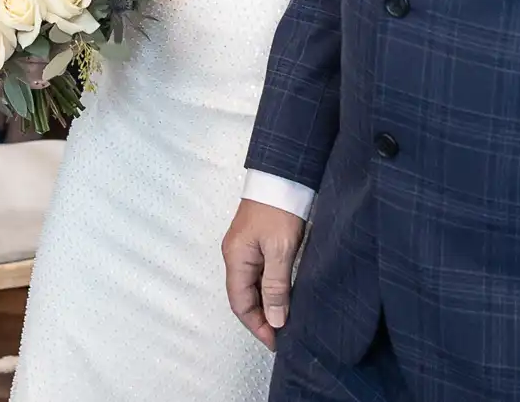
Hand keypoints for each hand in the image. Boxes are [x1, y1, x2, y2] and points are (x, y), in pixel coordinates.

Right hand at [223, 199, 305, 349]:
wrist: (282, 177)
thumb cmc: (278, 210)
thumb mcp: (280, 250)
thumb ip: (276, 287)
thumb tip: (274, 320)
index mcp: (236, 259)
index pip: (240, 303)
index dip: (257, 325)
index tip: (276, 342)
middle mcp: (235, 256)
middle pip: (243, 297)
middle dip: (261, 319)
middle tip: (283, 336)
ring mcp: (244, 250)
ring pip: (251, 287)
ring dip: (265, 306)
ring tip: (285, 322)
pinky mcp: (255, 244)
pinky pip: (257, 275)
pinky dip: (268, 291)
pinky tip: (283, 298)